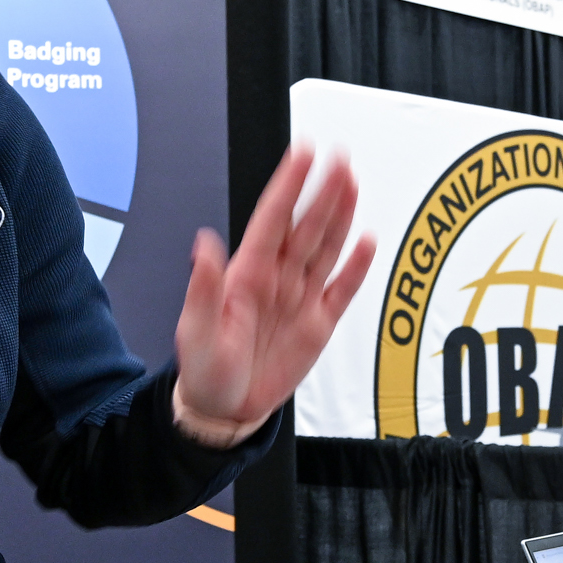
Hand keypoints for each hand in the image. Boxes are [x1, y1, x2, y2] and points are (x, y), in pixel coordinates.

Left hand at [171, 144, 375, 446]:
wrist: (225, 409)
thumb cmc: (205, 370)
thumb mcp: (195, 332)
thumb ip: (202, 288)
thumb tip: (204, 243)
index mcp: (246, 274)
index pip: (273, 220)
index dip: (289, 186)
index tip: (303, 153)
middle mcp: (276, 278)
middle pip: (306, 226)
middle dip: (323, 191)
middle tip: (340, 158)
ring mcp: (299, 298)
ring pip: (326, 248)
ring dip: (341, 215)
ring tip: (353, 182)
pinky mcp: (318, 324)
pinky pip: (342, 289)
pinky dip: (357, 267)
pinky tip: (367, 241)